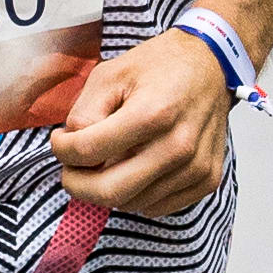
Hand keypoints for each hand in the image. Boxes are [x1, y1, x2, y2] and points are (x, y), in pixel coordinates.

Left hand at [51, 24, 234, 219]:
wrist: (210, 64)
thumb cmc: (160, 67)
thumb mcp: (110, 74)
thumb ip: (84, 112)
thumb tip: (72, 147)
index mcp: (151, 113)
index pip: (89, 152)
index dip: (62, 150)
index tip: (61, 141)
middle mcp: (177, 145)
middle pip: (109, 192)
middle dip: (77, 184)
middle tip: (72, 167)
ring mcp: (195, 167)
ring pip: (131, 204)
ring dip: (110, 187)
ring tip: (110, 159)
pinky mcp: (207, 179)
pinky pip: (157, 207)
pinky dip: (138, 194)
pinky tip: (136, 167)